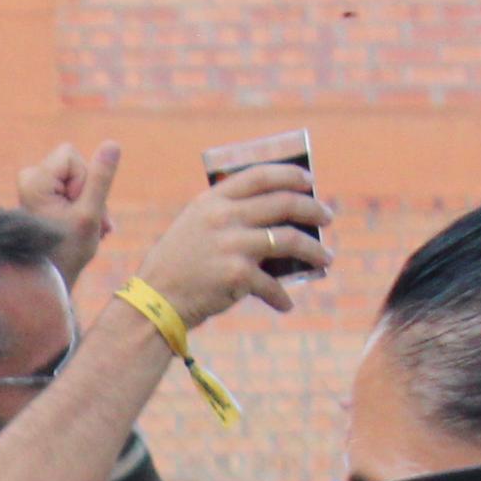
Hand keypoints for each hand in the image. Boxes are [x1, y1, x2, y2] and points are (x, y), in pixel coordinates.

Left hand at [19, 140, 121, 278]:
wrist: (51, 277)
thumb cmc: (68, 251)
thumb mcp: (90, 213)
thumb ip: (101, 178)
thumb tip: (112, 143)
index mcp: (33, 180)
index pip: (71, 155)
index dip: (83, 179)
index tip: (75, 207)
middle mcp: (28, 179)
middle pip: (75, 165)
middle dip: (89, 192)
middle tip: (89, 221)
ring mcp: (34, 186)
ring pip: (77, 177)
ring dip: (89, 201)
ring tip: (90, 227)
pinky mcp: (41, 194)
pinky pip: (71, 186)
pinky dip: (81, 205)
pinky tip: (83, 225)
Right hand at [129, 161, 333, 327]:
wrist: (154, 303)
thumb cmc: (175, 268)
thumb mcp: (192, 227)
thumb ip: (224, 215)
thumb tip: (272, 220)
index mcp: (212, 201)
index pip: (260, 176)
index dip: (290, 176)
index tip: (309, 182)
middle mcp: (224, 218)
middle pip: (283, 203)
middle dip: (312, 210)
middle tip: (326, 217)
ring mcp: (232, 245)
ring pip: (289, 240)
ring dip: (314, 250)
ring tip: (326, 257)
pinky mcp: (237, 275)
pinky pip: (271, 284)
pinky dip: (281, 297)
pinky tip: (286, 304)